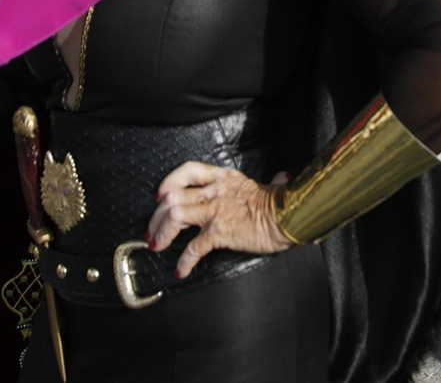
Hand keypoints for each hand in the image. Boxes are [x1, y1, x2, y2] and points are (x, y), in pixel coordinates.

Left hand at [146, 162, 292, 278]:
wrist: (289, 216)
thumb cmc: (282, 204)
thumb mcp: (270, 186)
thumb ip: (271, 181)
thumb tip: (282, 177)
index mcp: (223, 178)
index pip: (188, 171)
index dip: (168, 181)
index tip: (160, 194)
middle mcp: (214, 191)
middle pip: (172, 196)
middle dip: (156, 215)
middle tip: (152, 230)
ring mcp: (215, 210)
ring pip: (175, 216)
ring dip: (161, 233)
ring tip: (157, 246)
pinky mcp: (219, 232)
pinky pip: (193, 247)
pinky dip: (183, 260)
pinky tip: (181, 270)